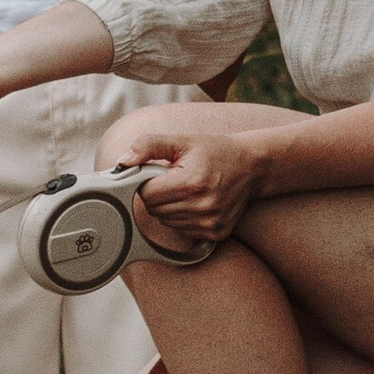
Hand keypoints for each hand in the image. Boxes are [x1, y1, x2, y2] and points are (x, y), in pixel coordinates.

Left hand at [94, 108, 275, 256]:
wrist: (252, 166)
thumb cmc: (215, 150)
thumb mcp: (182, 140)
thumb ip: (148, 146)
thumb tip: (122, 161)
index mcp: (190, 183)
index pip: (147, 194)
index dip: (148, 182)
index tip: (160, 172)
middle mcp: (201, 207)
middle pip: (155, 210)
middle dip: (157, 194)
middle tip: (174, 178)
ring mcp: (210, 223)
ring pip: (167, 222)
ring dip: (169, 207)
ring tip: (187, 189)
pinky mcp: (215, 233)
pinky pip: (183, 230)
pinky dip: (183, 217)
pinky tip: (196, 201)